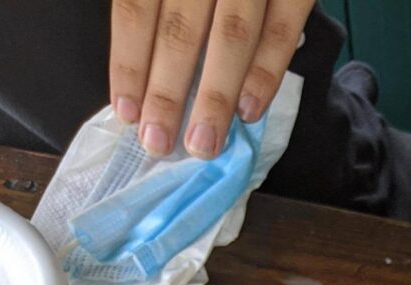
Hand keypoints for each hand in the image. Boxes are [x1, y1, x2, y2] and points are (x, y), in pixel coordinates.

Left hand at [109, 0, 315, 159]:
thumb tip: (142, 58)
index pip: (137, 5)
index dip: (129, 61)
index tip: (127, 111)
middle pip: (181, 28)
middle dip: (169, 91)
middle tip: (160, 144)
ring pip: (231, 35)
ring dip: (216, 95)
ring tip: (203, 142)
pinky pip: (282, 30)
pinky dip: (266, 72)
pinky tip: (249, 110)